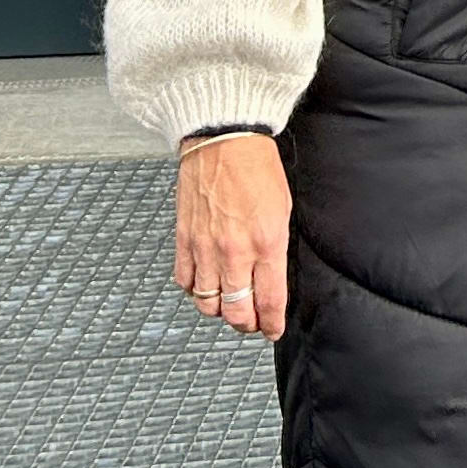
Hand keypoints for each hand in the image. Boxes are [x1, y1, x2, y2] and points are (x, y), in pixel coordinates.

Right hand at [175, 133, 291, 340]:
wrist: (223, 138)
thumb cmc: (257, 166)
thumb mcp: (283, 208)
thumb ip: (275, 247)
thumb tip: (272, 276)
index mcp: (266, 242)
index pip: (269, 301)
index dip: (271, 323)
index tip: (273, 329)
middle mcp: (234, 251)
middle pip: (236, 311)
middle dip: (246, 325)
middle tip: (252, 324)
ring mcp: (205, 248)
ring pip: (207, 303)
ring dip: (220, 311)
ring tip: (229, 306)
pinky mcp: (183, 240)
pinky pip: (185, 282)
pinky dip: (195, 290)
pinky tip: (205, 284)